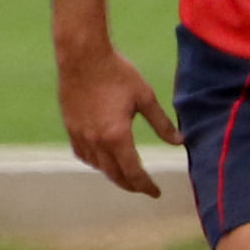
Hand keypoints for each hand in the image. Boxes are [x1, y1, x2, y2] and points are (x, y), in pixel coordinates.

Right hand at [56, 47, 182, 197]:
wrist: (82, 57)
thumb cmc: (117, 73)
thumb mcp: (145, 97)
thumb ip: (162, 123)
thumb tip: (179, 142)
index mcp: (117, 136)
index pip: (133, 172)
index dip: (145, 186)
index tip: (156, 193)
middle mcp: (96, 141)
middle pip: (114, 174)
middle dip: (130, 185)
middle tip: (143, 188)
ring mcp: (80, 135)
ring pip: (98, 167)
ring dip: (113, 175)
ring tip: (127, 176)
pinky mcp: (70, 127)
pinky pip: (83, 155)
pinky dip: (96, 163)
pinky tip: (103, 160)